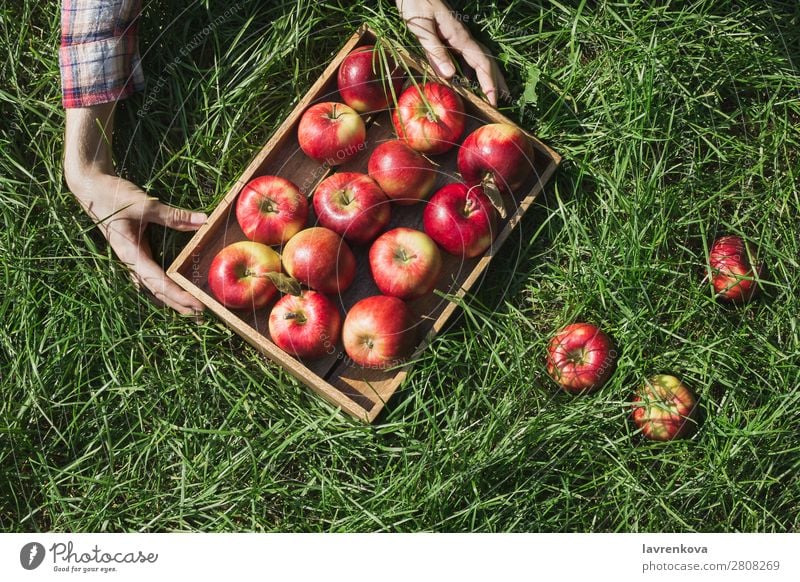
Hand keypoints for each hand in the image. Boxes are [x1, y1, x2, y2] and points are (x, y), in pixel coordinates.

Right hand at [70, 172, 207, 315]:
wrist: (90, 186)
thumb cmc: (112, 195)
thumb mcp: (144, 204)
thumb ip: (173, 215)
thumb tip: (202, 221)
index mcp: (130, 253)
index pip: (157, 281)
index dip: (178, 295)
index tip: (196, 305)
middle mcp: (130, 260)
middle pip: (156, 290)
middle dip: (178, 304)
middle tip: (201, 315)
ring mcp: (131, 258)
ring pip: (151, 286)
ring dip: (170, 299)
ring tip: (190, 311)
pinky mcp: (134, 252)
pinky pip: (148, 276)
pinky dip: (161, 287)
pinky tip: (171, 294)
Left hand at [396, 0, 508, 104]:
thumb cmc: (416, 3)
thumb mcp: (423, 28)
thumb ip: (435, 50)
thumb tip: (451, 76)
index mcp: (459, 36)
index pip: (481, 62)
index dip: (489, 82)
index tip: (493, 100)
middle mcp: (463, 37)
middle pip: (486, 60)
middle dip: (496, 80)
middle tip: (504, 100)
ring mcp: (458, 36)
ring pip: (479, 58)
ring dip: (487, 75)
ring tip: (492, 93)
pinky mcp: (450, 35)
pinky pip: (467, 55)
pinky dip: (471, 69)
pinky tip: (467, 79)